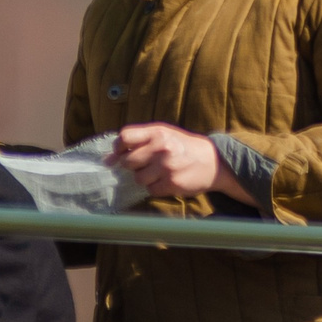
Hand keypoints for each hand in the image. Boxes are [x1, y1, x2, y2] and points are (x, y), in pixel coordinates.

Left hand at [109, 123, 252, 206]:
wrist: (213, 161)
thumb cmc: (183, 146)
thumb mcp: (163, 135)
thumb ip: (138, 142)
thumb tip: (108, 159)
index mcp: (157, 132)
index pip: (125, 136)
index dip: (118, 147)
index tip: (120, 153)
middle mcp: (161, 148)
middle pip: (128, 161)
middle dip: (133, 165)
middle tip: (146, 163)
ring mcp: (167, 167)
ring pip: (138, 178)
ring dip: (145, 178)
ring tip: (159, 172)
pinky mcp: (172, 183)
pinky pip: (150, 190)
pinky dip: (155, 188)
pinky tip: (166, 180)